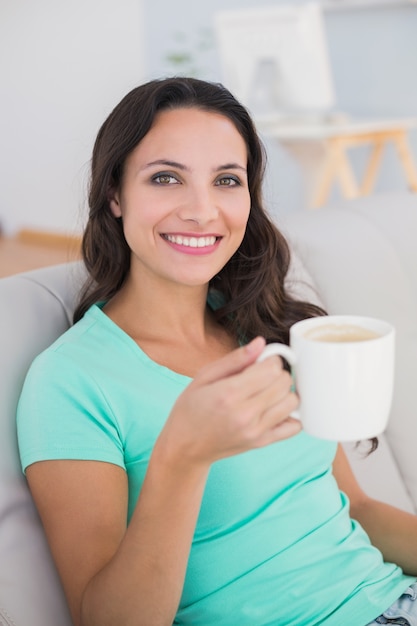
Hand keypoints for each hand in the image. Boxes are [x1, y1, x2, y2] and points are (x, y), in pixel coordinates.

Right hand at [155, 337, 300, 467]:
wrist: (185, 447)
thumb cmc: (191, 409)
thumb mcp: (204, 376)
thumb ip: (235, 359)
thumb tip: (261, 343)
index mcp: (228, 393)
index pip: (271, 369)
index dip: (270, 359)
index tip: (262, 361)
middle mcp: (245, 414)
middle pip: (284, 383)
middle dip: (277, 373)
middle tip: (263, 375)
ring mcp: (256, 431)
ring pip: (292, 402)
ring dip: (284, 392)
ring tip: (268, 391)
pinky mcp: (262, 443)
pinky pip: (294, 426)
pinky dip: (290, 414)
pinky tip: (275, 408)